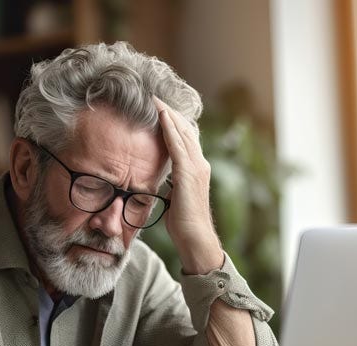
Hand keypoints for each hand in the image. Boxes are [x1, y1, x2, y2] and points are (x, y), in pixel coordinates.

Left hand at [153, 97, 223, 273]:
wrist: (194, 238)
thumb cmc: (183, 223)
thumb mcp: (175, 197)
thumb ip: (172, 184)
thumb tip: (162, 179)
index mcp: (197, 169)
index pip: (186, 138)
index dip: (174, 122)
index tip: (161, 109)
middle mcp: (200, 164)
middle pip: (186, 129)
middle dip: (171, 112)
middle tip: (156, 96)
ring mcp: (197, 167)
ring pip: (183, 132)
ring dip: (169, 114)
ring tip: (156, 99)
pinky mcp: (189, 173)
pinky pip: (178, 145)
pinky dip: (169, 128)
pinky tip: (161, 116)